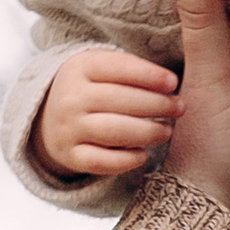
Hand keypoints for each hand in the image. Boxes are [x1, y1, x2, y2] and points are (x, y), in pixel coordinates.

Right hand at [36, 44, 178, 181]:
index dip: (148, 75)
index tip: (173, 82)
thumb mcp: (103, 68)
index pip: (118, 67)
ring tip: (166, 131)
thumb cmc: (94, 89)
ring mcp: (67, 128)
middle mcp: (70, 97)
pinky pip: (100, 161)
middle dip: (155, 104)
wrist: (50, 119)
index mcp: (81, 67)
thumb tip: (172, 82)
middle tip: (179, 108)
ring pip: (112, 131)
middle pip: (118, 100)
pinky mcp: (70, 155)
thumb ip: (133, 69)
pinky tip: (143, 155)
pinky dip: (125, 160)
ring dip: (146, 132)